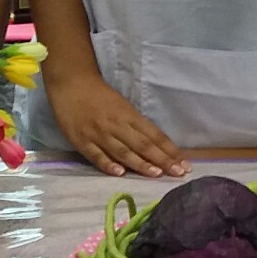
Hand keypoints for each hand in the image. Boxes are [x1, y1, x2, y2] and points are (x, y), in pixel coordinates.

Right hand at [42, 62, 186, 178]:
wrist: (71, 83)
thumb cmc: (99, 95)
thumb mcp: (123, 106)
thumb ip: (136, 125)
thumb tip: (156, 146)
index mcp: (129, 115)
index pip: (154, 135)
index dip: (169, 150)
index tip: (184, 163)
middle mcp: (117, 125)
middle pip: (143, 144)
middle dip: (162, 159)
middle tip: (178, 173)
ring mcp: (99, 134)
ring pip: (123, 151)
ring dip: (140, 164)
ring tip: (156, 174)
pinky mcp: (81, 141)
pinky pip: (96, 155)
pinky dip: (108, 164)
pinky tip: (119, 173)